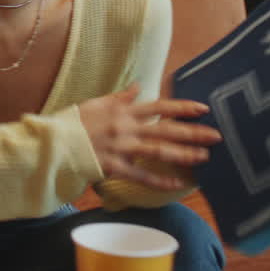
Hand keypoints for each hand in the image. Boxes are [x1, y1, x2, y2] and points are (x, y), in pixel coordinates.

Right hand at [78, 83, 221, 190]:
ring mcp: (120, 148)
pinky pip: (141, 174)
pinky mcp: (113, 166)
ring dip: (183, 154)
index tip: (204, 109)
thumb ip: (119, 97)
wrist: (53, 144)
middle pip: (166, 129)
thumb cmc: (72, 123)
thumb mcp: (95, 104)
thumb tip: (137, 85)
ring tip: (203, 157)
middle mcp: (125, 128)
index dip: (182, 107)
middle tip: (217, 136)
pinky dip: (160, 180)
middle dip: (193, 132)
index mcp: (122, 111)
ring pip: (158, 150)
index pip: (159, 106)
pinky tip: (178, 185)